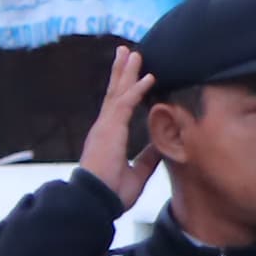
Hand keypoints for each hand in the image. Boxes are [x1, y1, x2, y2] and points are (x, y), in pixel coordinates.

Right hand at [82, 46, 161, 207]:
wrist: (95, 202)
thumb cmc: (110, 193)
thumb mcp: (137, 173)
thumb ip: (148, 158)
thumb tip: (161, 146)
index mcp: (108, 137)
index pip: (118, 107)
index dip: (126, 89)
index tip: (134, 74)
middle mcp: (104, 128)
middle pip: (114, 93)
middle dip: (122, 72)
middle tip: (127, 52)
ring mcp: (105, 127)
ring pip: (117, 92)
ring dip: (127, 72)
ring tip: (133, 53)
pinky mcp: (109, 130)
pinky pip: (125, 104)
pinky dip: (137, 89)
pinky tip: (148, 76)